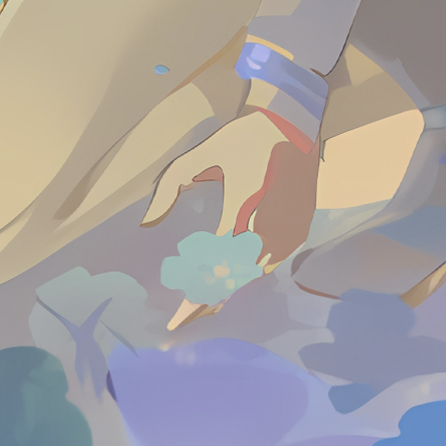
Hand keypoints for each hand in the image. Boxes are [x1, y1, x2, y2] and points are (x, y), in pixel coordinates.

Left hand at [142, 111, 319, 325]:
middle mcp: (267, 230)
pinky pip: (270, 263)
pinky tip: (232, 282)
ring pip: (253, 275)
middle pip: (234, 280)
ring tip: (204, 305)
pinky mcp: (297, 231)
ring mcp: (286, 233)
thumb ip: (168, 190)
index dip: (196, 298)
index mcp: (240, 212)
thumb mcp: (195, 157)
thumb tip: (148, 222)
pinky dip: (248, 275)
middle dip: (208, 301)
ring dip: (229, 289)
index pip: (215, 268)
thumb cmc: (242, 138)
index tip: (178, 318)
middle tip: (185, 320)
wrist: (293, 125)